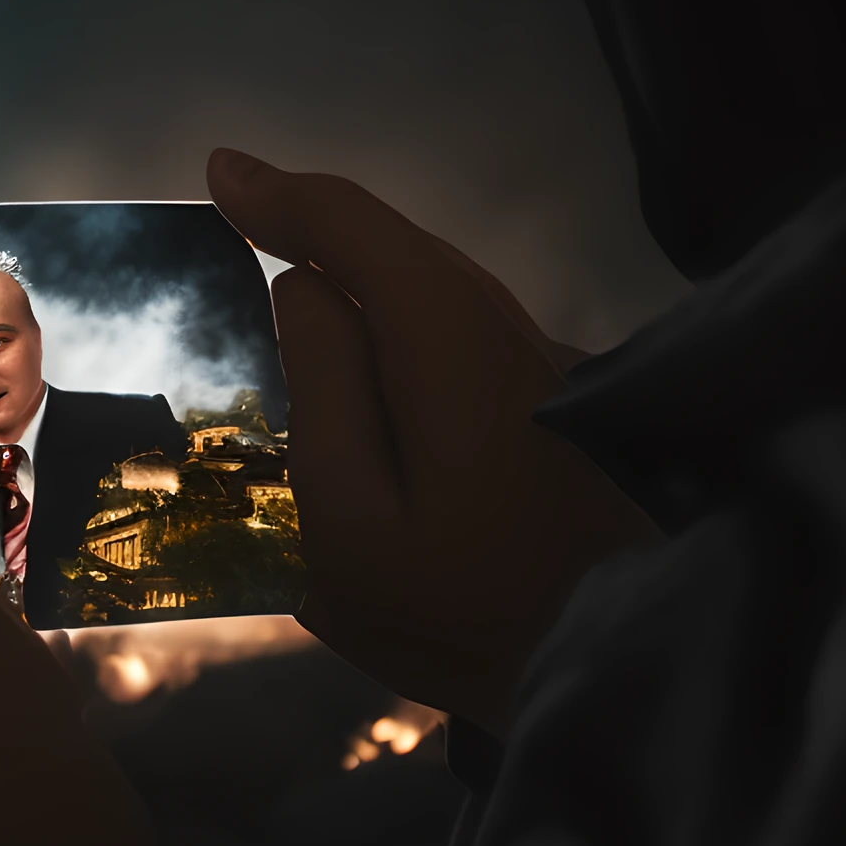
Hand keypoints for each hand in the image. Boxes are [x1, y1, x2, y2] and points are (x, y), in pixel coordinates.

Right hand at [208, 150, 660, 735]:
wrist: (626, 672)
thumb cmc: (464, 614)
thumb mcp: (351, 524)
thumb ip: (323, 394)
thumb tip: (303, 290)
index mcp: (446, 344)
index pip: (357, 230)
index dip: (283, 197)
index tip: (220, 174)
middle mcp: (507, 331)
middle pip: (405, 251)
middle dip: (321, 229)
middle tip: (241, 220)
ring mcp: (546, 369)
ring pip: (443, 292)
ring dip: (367, 279)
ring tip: (291, 285)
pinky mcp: (564, 409)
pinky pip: (467, 335)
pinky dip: (408, 326)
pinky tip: (375, 366)